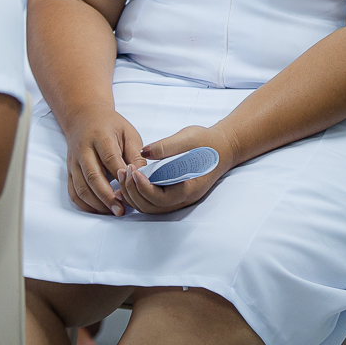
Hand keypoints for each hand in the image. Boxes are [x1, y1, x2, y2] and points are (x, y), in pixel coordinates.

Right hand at [61, 104, 145, 216]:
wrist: (84, 117)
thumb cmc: (110, 126)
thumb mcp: (128, 132)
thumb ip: (135, 153)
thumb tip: (143, 175)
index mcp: (100, 136)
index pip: (109, 158)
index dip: (120, 174)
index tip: (132, 188)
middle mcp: (83, 150)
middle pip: (92, 176)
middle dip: (107, 196)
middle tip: (121, 210)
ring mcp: (74, 162)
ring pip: (81, 187)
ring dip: (97, 203)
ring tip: (113, 211)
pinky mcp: (70, 172)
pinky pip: (73, 192)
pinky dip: (85, 205)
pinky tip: (100, 209)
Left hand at [115, 125, 235, 215]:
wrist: (222, 147)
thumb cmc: (208, 142)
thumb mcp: (189, 137)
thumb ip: (167, 146)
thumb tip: (144, 151)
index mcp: (190, 187)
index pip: (162, 198)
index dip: (144, 187)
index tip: (134, 170)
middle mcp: (184, 198)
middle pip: (152, 207)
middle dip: (133, 191)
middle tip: (123, 170)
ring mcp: (178, 199)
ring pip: (149, 207)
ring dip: (133, 194)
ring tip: (123, 174)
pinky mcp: (173, 194)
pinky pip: (152, 202)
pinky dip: (137, 194)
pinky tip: (128, 181)